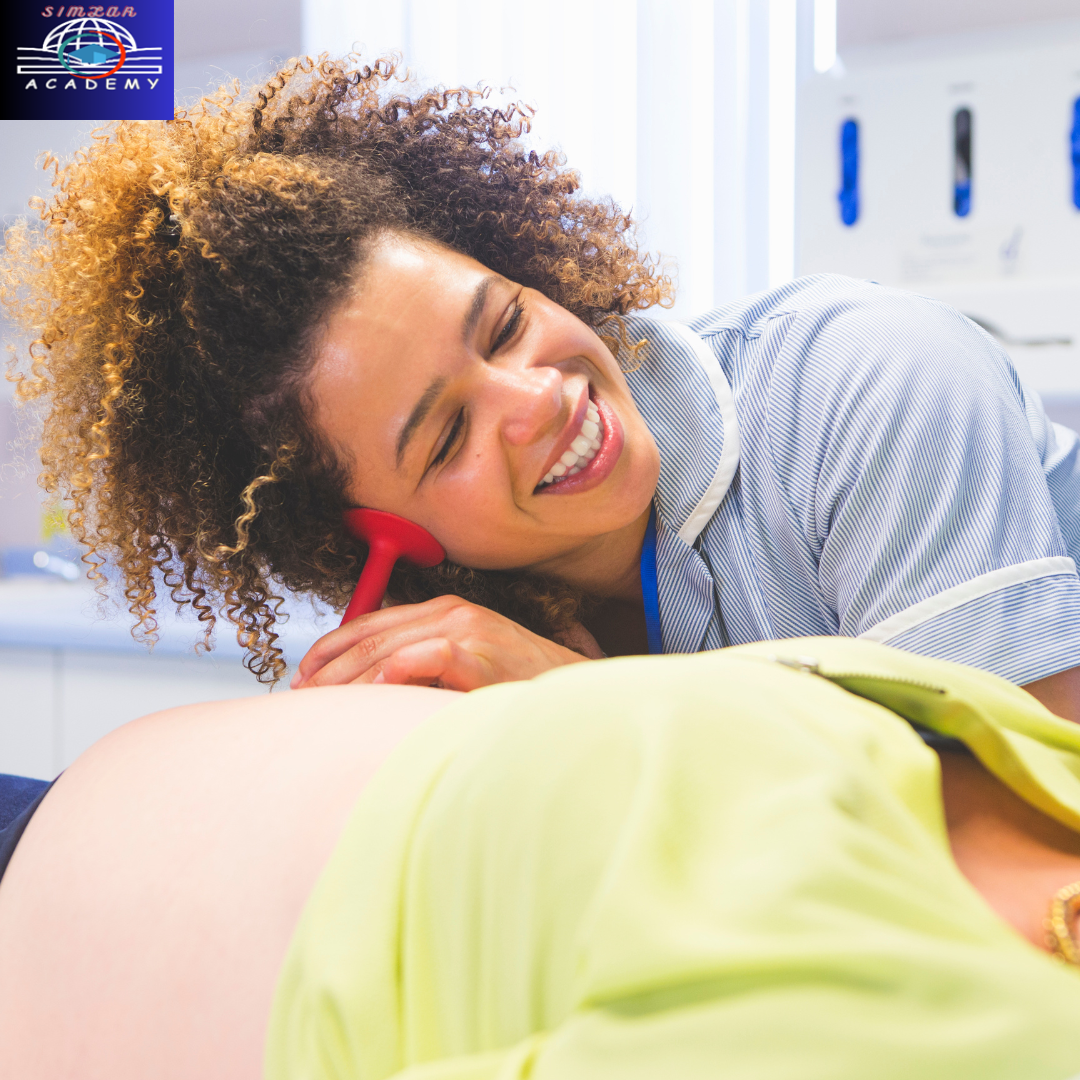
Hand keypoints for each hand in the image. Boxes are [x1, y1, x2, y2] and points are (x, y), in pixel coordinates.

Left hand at [291, 594, 601, 691]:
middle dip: (331, 667)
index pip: (373, 621)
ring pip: (392, 647)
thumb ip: (427, 660)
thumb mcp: (469, 661)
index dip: (333, 646)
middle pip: (374, 637)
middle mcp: (454, 613)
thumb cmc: (520, 683)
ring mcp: (471, 631)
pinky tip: (377, 687)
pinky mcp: (485, 655)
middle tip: (301, 694)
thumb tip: (376, 680)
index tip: (304, 672)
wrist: (577, 691)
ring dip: (352, 675)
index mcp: (446, 610)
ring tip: (324, 699)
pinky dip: (402, 668)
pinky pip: (434, 655)